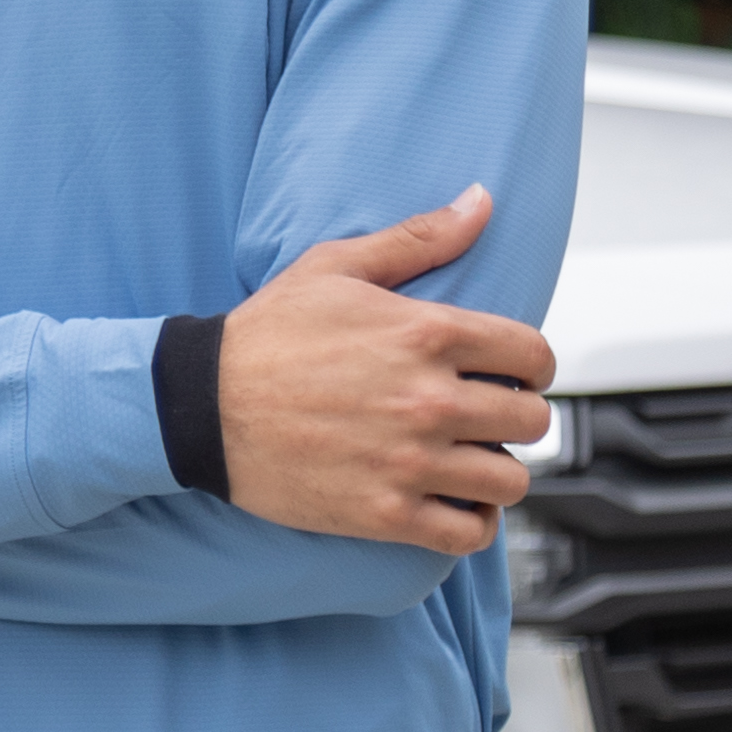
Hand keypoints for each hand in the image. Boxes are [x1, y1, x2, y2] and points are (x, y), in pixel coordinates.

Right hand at [217, 187, 553, 552]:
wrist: (198, 405)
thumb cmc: (264, 336)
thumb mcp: (335, 267)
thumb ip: (418, 237)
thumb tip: (480, 201)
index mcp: (426, 334)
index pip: (533, 355)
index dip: (532, 365)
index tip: (512, 374)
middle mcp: (428, 401)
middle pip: (532, 420)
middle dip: (517, 415)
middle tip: (487, 417)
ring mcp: (409, 462)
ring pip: (510, 479)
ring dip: (498, 470)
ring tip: (471, 460)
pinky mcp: (384, 514)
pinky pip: (469, 531)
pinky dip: (474, 521)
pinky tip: (456, 502)